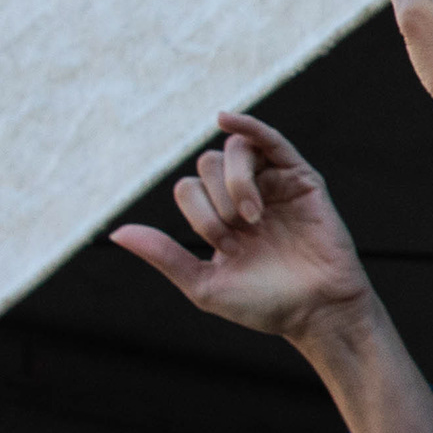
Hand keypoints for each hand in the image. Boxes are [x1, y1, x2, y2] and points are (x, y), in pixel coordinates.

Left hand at [109, 113, 373, 342]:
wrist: (317, 312)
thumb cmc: (266, 305)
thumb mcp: (204, 285)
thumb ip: (163, 255)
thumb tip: (115, 232)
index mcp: (220, 219)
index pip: (189, 189)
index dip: (199, 216)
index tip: (227, 249)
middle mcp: (244, 196)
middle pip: (207, 165)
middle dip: (216, 203)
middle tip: (240, 234)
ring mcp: (273, 184)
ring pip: (235, 152)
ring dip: (234, 182)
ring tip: (252, 217)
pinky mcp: (301, 179)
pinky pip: (271, 141)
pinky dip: (248, 126)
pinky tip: (226, 119)